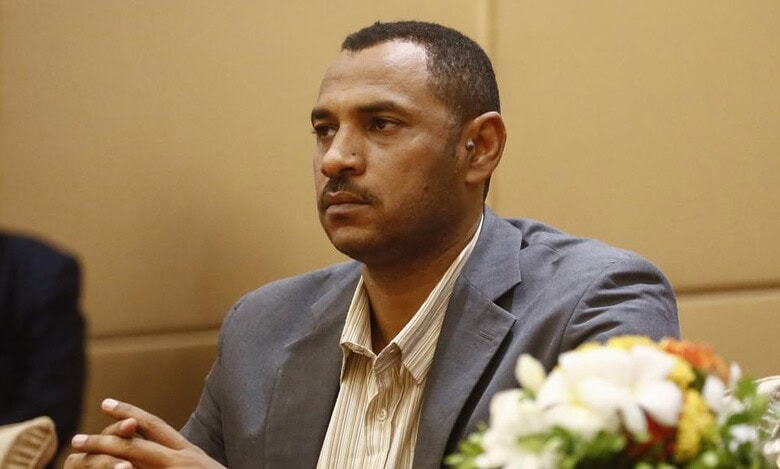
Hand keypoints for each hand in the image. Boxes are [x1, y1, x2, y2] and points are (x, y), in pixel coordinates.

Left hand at [65, 398, 224, 468]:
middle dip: (104, 440)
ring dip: (106, 462)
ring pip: (135, 462)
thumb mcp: (200, 466)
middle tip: (76, 439)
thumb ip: (179, 458)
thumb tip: (152, 451)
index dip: (129, 412)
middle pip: (137, 445)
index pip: (154, 425)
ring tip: (80, 458)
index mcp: (189, 451)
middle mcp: (183, 460)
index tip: (105, 403)